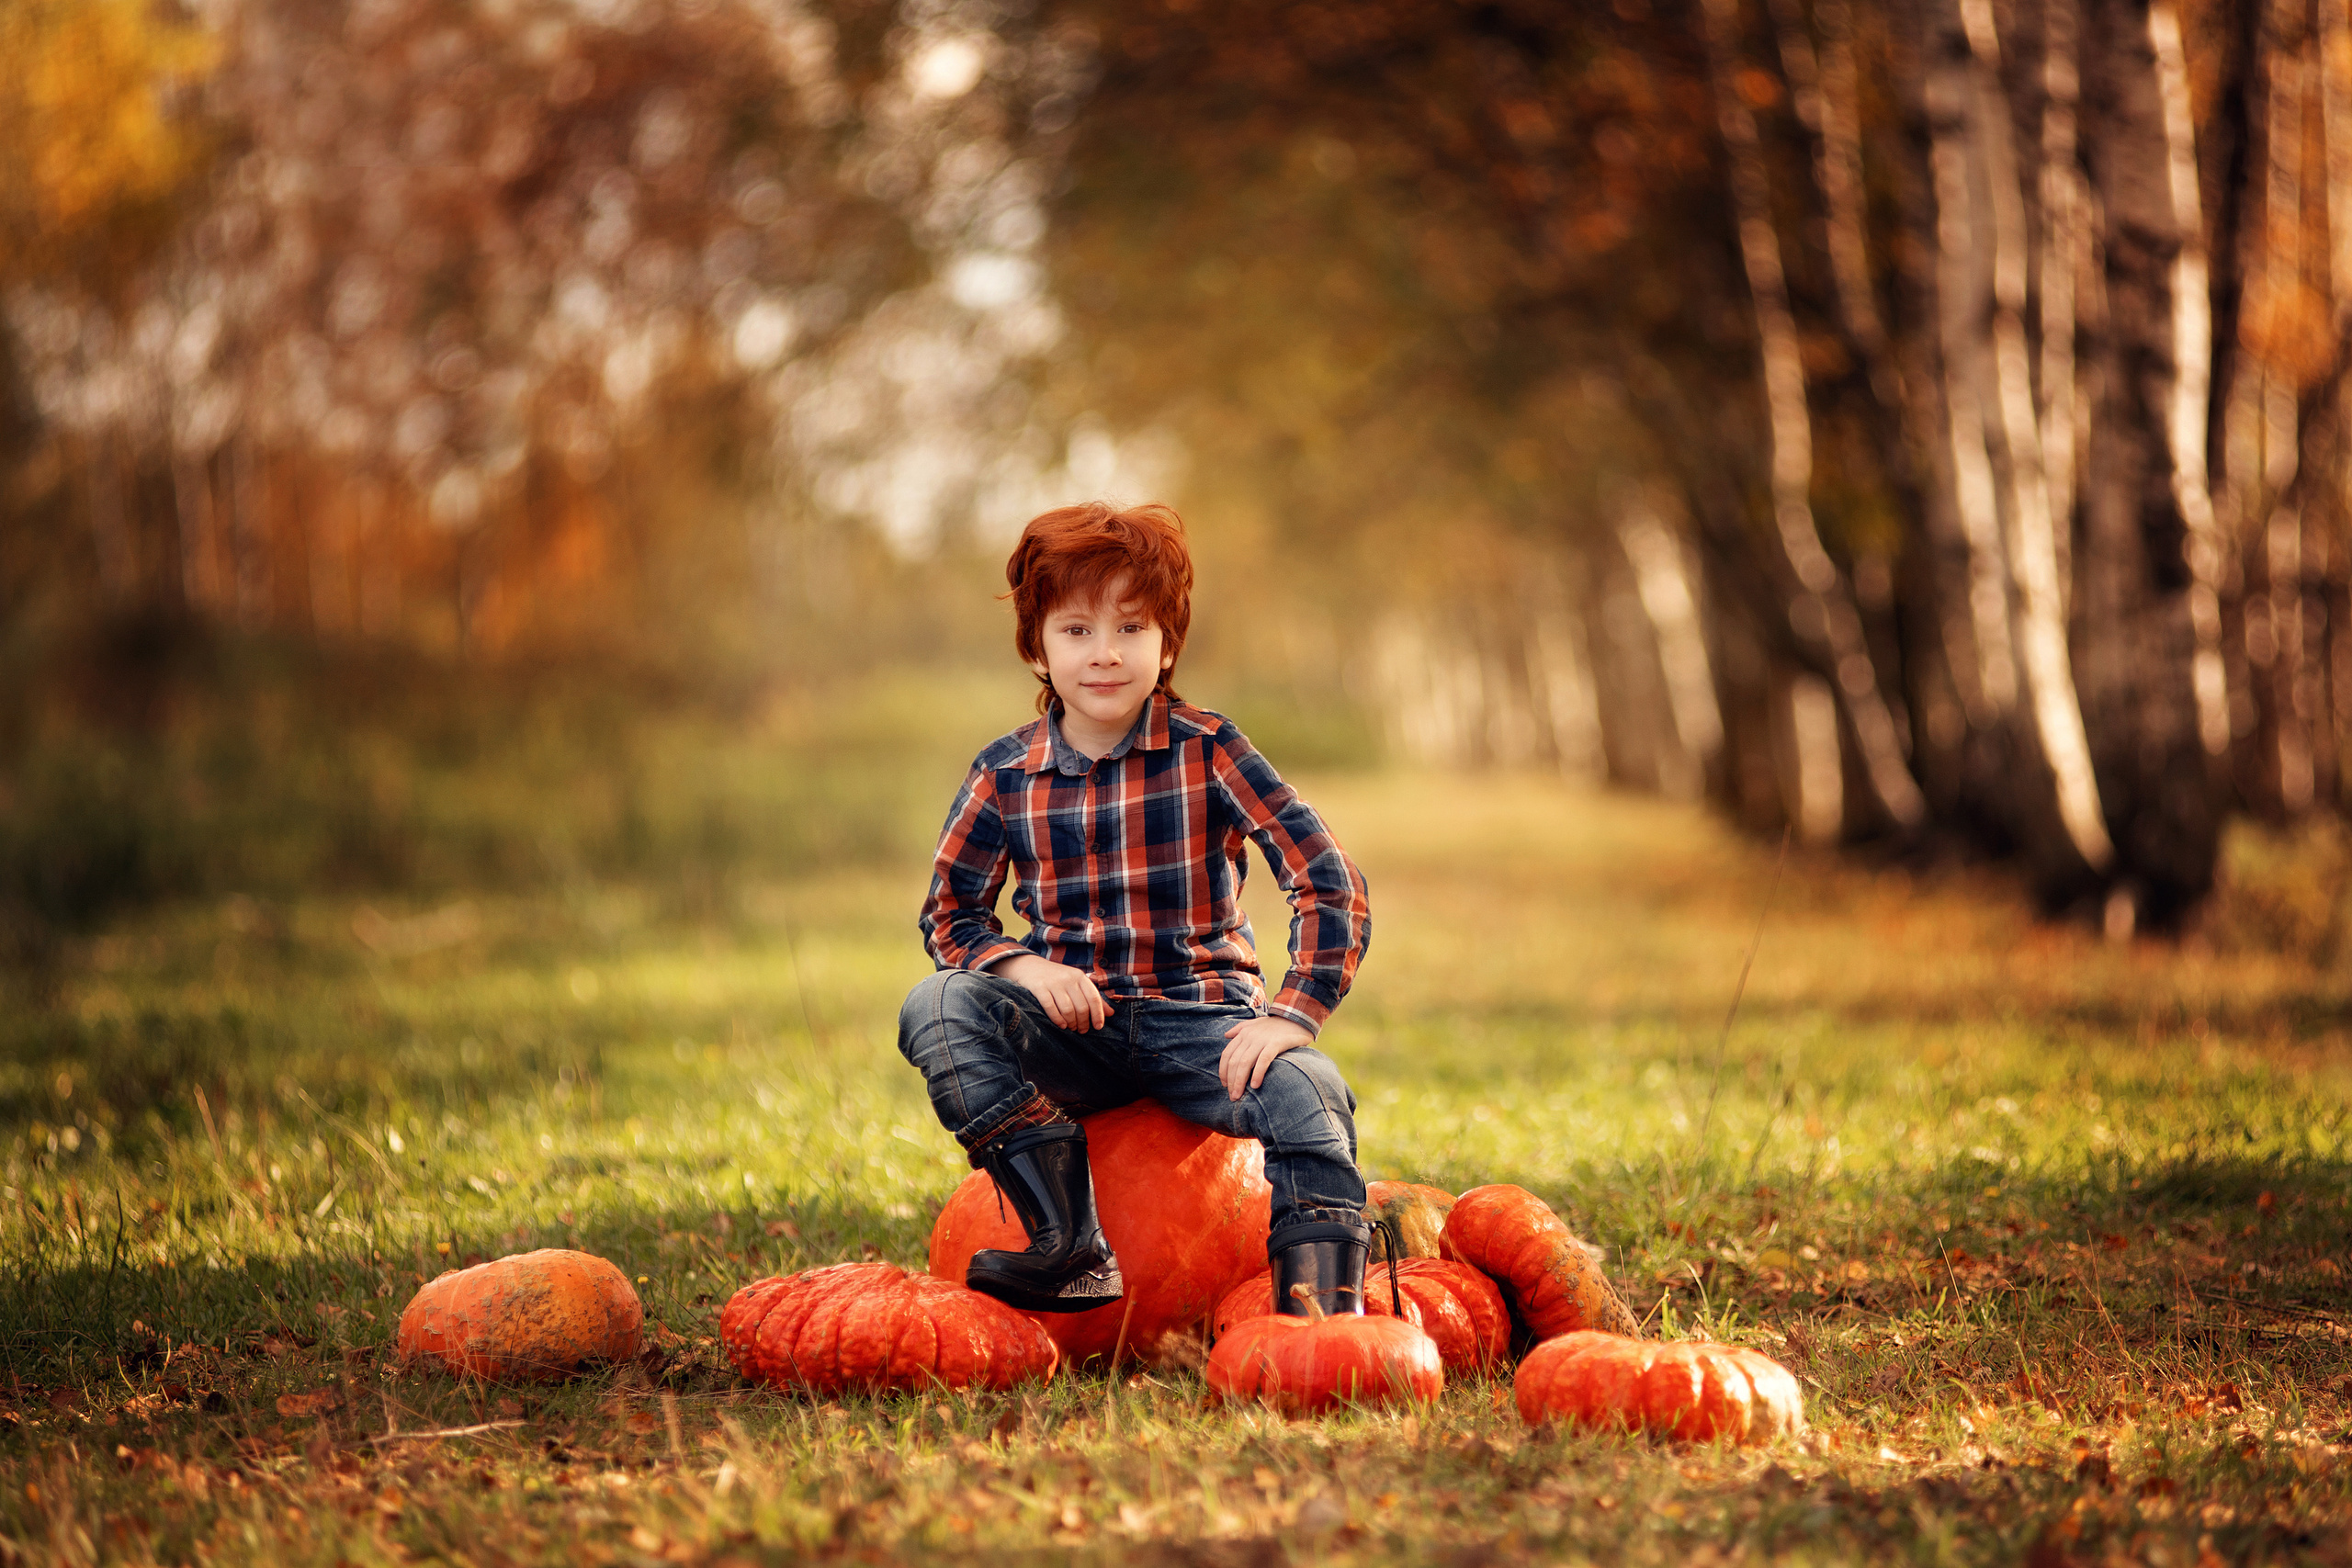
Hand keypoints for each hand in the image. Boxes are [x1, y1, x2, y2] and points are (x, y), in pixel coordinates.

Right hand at [988, 953, 1107, 1031]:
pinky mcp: (1039, 988)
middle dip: (1083, 1022)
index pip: (1094, 998)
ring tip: (1071, 1028)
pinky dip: (1057, 1019)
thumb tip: (1111, 1013)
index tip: (1098, 1027)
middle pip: (1081, 1006)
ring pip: (1067, 1009)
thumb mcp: (1076, 983)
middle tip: (1081, 1030)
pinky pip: (1051, 1008)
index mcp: (1080, 976)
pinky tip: (1060, 1025)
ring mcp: (1053, 983)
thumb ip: (1092, 997)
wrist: (1029, 966)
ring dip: (1071, 1023)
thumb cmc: (1056, 978)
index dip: (1098, 1014)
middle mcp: (1068, 978)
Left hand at [1219, 1015, 1312, 1099]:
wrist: (1296, 1017)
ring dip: (1240, 1081)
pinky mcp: (1275, 1044)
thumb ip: (1239, 1029)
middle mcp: (1249, 1037)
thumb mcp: (1254, 1023)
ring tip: (1239, 1095)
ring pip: (1245, 1063)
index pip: (1227, 1054)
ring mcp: (1262, 1040)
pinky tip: (1255, 1086)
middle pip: (1234, 1062)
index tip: (1225, 1084)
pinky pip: (1263, 1060)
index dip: (1223, 1071)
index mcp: (1243, 1033)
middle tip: (1233, 1096)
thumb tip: (1226, 1035)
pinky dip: (1257, 1073)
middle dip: (1231, 1081)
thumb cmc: (1275, 1024)